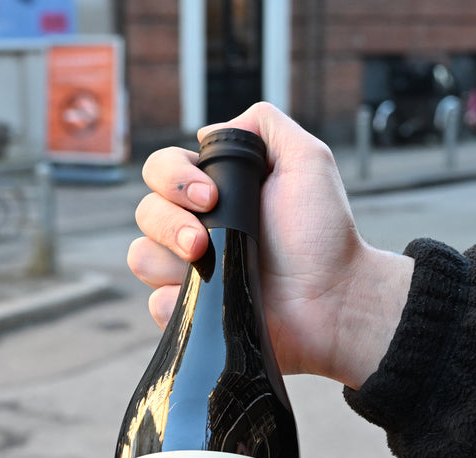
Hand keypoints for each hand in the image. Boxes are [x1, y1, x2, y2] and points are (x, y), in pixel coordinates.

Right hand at [127, 102, 413, 389]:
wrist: (334, 299)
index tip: (212, 196)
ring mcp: (191, 272)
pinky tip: (210, 301)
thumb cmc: (324, 236)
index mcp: (216, 192)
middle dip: (168, 221)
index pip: (162, 169)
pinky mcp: (191, 313)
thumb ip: (265, 125)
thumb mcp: (306, 160)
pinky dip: (177, 300)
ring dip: (168, 259)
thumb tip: (207, 129)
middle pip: (145, 212)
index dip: (175, 178)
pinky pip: (156, 303)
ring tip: (210, 268)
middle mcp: (197, 228)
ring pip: (141, 256)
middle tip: (204, 239)